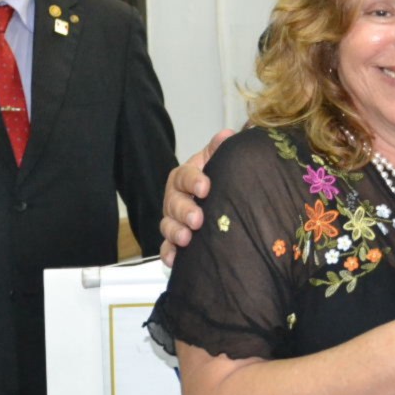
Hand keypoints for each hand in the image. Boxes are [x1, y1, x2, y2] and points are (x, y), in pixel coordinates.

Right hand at [159, 129, 233, 265]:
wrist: (223, 198)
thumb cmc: (220, 178)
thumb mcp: (221, 161)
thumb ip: (222, 149)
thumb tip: (227, 135)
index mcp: (186, 176)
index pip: (184, 175)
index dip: (193, 180)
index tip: (206, 187)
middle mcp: (176, 197)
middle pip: (172, 202)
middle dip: (184, 211)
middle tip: (197, 219)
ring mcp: (174, 219)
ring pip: (167, 224)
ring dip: (175, 232)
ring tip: (186, 239)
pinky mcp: (176, 239)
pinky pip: (167, 247)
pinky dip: (169, 253)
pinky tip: (174, 260)